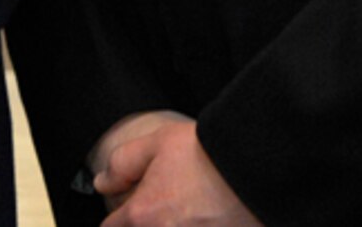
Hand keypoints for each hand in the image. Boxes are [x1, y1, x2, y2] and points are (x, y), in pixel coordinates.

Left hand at [97, 118, 260, 226]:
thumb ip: (123, 164)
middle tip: (162, 206)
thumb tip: (102, 183)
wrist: (259, 168)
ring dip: (171, 225)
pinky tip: (205, 218)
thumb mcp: (158, 142)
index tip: (126, 213)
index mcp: (143, 215)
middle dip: (143, 223)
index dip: (116, 220)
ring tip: (187, 212)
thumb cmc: (210, 153)